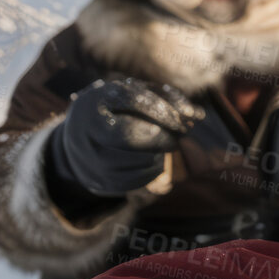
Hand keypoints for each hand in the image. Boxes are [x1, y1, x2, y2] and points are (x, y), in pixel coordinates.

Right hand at [46, 78, 204, 198]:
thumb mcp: (138, 95)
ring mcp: (89, 159)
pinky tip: (152, 159)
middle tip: (179, 135)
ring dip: (159, 153)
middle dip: (163, 138)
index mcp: (96, 101)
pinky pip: (137, 179)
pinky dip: (153, 169)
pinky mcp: (100, 183)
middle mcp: (85, 130)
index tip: (188, 118)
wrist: (80, 139)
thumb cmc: (119, 110)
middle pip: (130, 137)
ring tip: (160, 144)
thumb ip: (168, 99)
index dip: (165, 112)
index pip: (135, 103)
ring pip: (137, 160)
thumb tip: (197, 115)